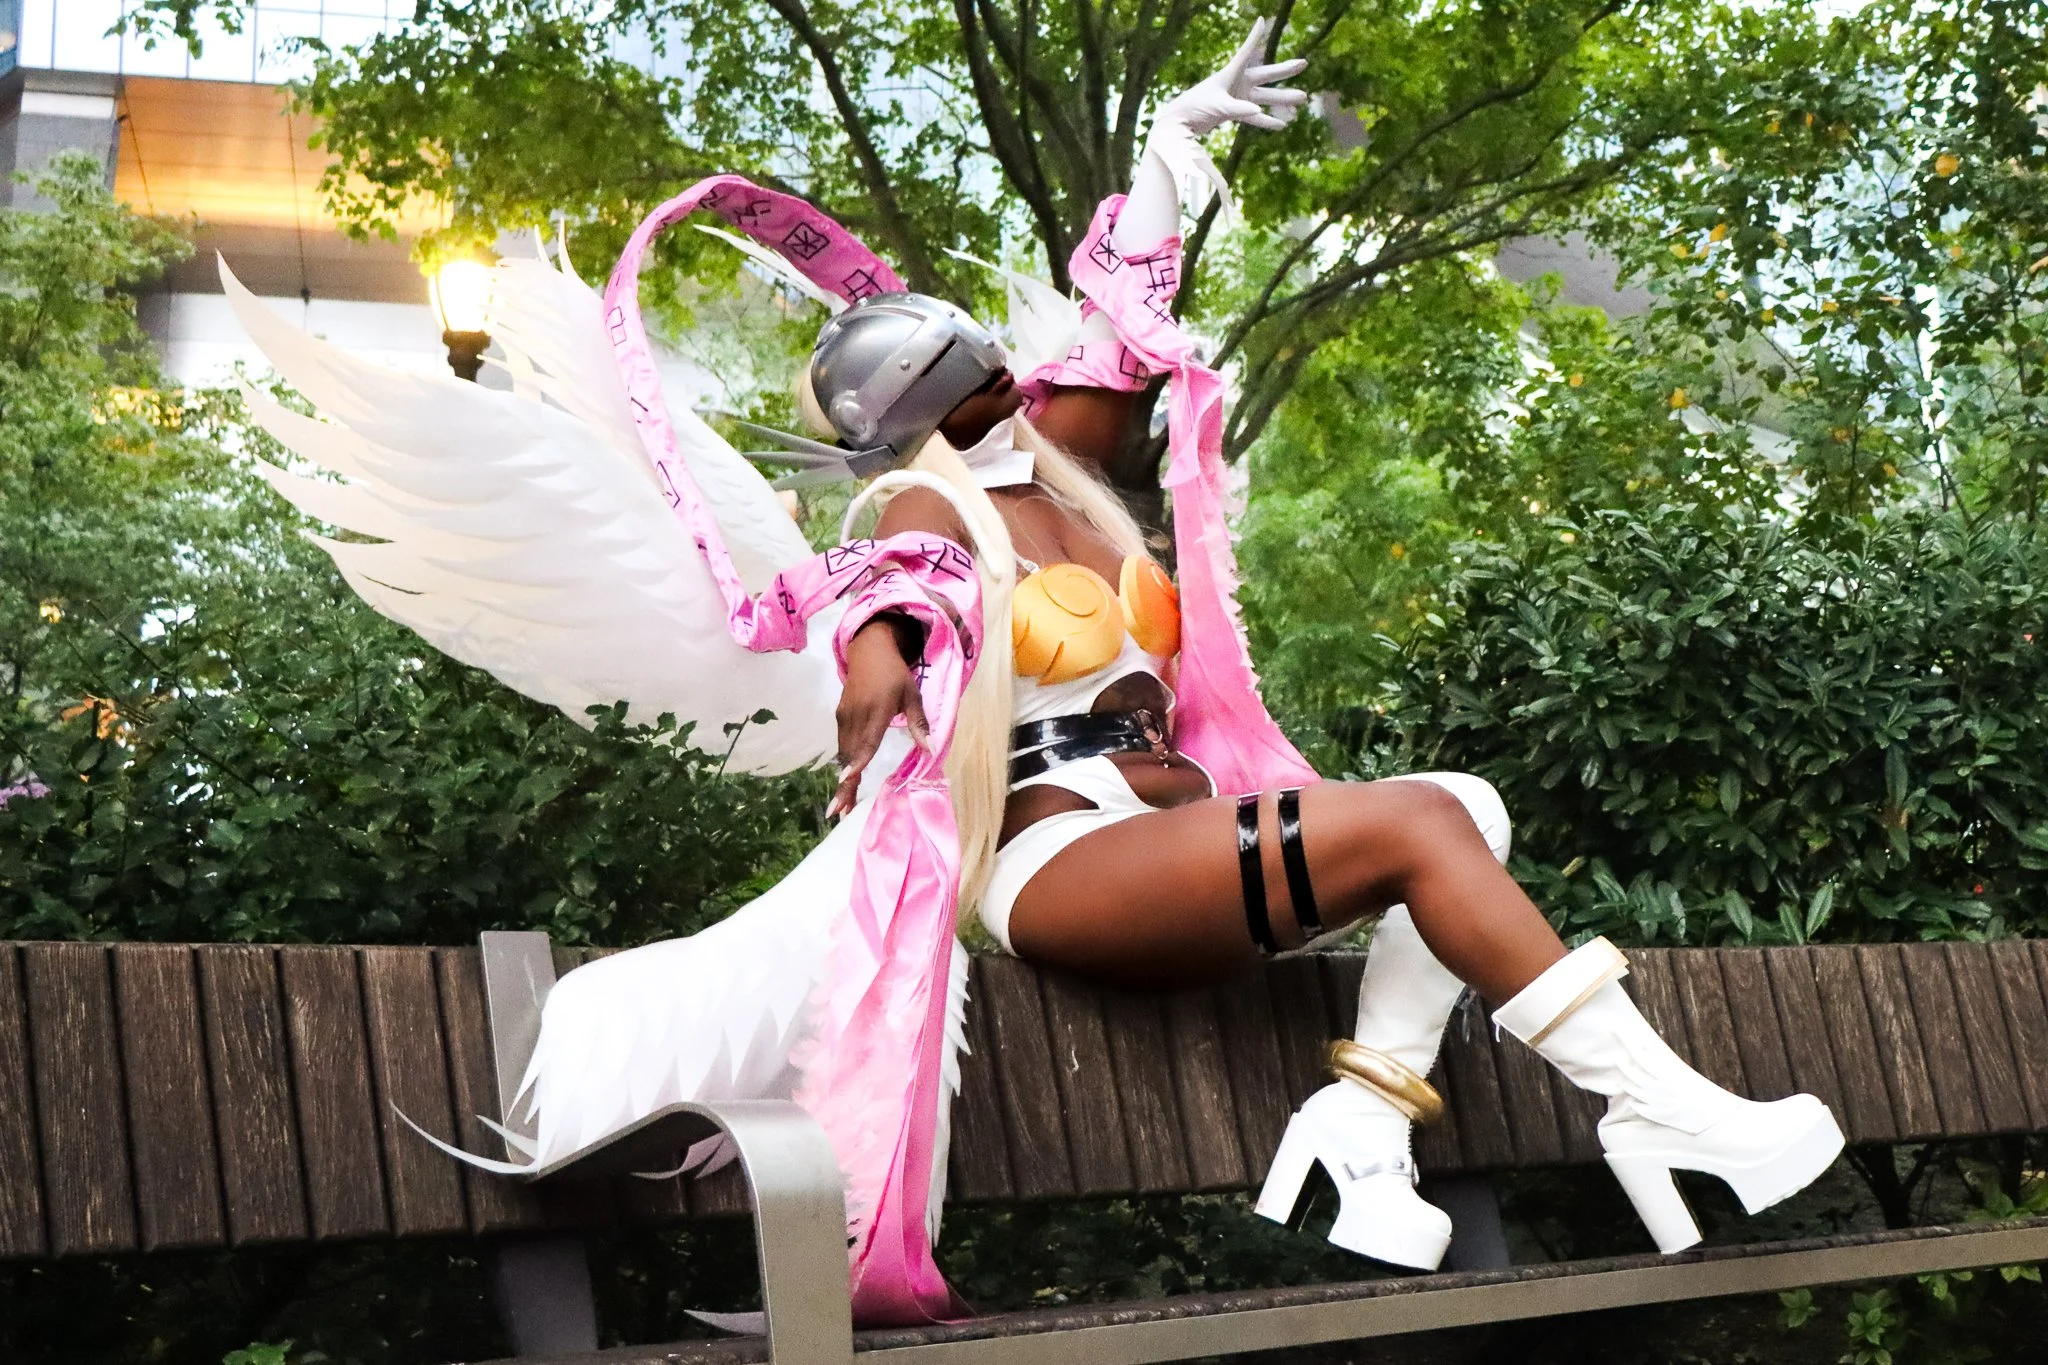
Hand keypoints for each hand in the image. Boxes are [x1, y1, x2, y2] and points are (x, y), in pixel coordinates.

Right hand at [828, 617, 930, 818]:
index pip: (866, 740)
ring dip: (843, 778)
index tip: (847, 779)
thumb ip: (918, 723)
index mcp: (876, 710)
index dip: (857, 761)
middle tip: (840, 812)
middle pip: (850, 755)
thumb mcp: (912, 694)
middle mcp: (856, 715)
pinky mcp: (840, 716)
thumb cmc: (895, 673)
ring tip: (842, 805)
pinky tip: (847, 781)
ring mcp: (845, 716)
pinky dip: (844, 763)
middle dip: (844, 784)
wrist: (868, 649)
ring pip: (844, 752)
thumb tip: (930, 749)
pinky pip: (842, 744)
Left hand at [1157, 18, 1308, 137]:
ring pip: (1265, 97)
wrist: (1180, 122)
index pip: (1247, 52)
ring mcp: (1238, 97)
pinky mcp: (1235, 112)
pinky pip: (1255, 117)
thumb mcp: (1218, 106)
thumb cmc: (1196, 107)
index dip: (1255, 37)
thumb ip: (1238, 108)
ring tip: (1303, 98)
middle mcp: (1237, 83)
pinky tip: (1281, 125)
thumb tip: (1258, 110)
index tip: (1261, 20)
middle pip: (1265, 74)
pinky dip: (1266, 121)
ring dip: (1282, 99)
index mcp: (1231, 74)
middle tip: (1303, 63)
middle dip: (1285, 70)